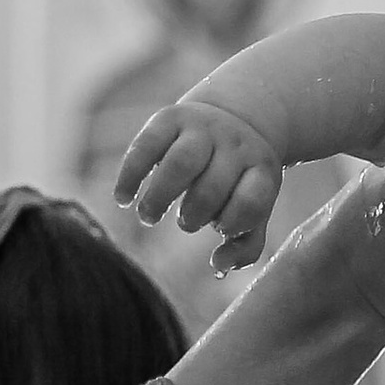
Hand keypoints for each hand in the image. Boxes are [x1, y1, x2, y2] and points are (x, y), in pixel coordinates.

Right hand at [119, 98, 286, 270]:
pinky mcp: (169, 118)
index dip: (233, 223)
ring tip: (149, 217)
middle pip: (212, 186)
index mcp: (261, 168)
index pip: (251, 201)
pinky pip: (145, 146)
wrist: (233, 118)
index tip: (221, 229)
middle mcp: (234, 144)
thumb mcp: (256, 206)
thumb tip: (218, 266)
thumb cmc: (240, 179)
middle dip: (194, 214)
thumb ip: (246, 246)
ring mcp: (202, 128)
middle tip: (186, 223)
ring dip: (159, 197)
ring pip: (180, 163)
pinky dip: (130, 176)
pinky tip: (123, 199)